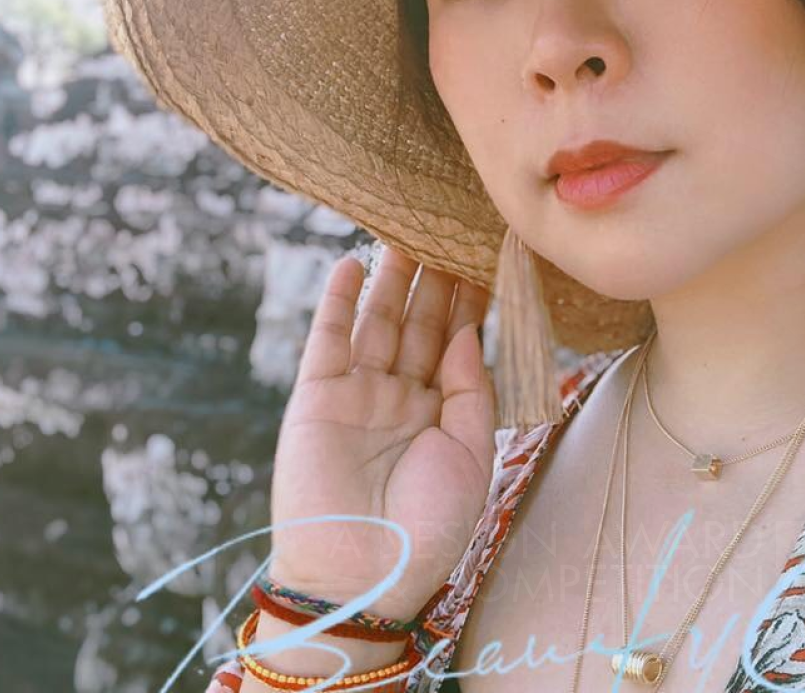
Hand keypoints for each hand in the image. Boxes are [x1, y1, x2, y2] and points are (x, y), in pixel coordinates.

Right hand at [267, 245, 495, 621]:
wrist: (364, 577)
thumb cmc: (429, 524)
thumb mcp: (471, 452)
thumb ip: (469, 387)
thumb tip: (465, 329)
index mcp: (441, 412)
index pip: (456, 342)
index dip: (470, 301)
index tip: (487, 256)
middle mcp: (400, 396)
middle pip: (420, 322)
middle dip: (435, 278)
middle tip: (449, 228)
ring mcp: (358, 393)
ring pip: (379, 321)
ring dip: (392, 277)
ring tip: (407, 231)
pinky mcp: (317, 396)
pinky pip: (328, 338)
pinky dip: (338, 300)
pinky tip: (353, 263)